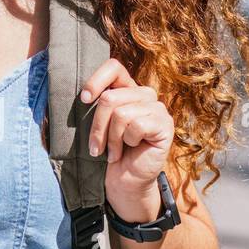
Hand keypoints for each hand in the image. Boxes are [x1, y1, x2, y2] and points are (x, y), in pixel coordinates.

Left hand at [81, 58, 173, 218]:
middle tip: (97, 147)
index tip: (84, 100)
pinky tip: (129, 150)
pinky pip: (137, 125)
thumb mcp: (98, 125)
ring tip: (113, 152)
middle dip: (98, 126)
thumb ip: (96, 104)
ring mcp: (158, 109)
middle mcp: (145, 95)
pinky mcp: (165, 125)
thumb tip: (84, 94)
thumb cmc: (107, 153)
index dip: (96, 80)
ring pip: (121, 113)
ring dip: (111, 138)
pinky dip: (126, 141)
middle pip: (111, 97)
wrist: (123, 182)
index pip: (114, 67)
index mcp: (128, 89)